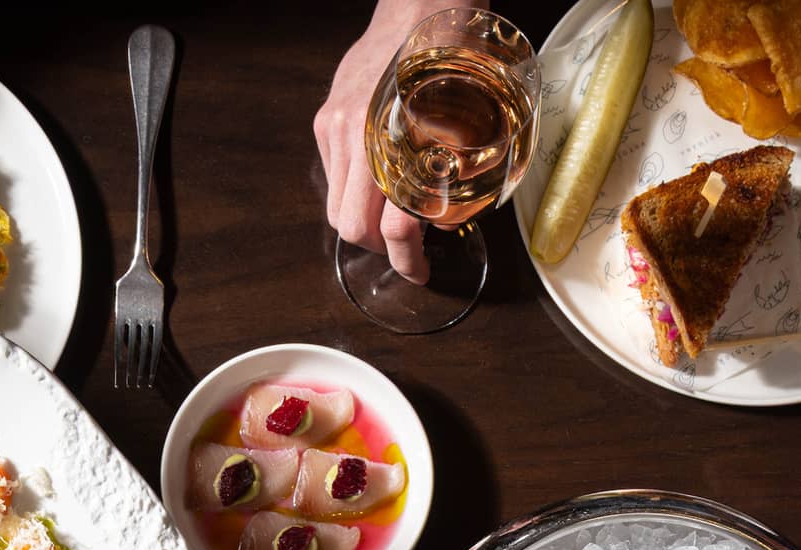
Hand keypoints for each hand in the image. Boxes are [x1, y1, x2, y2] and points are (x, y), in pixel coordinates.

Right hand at [314, 0, 432, 283]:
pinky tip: (378, 177)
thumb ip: (454, 178)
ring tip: (390, 215)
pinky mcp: (326, 118)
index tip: (420, 272)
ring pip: (336, 208)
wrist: (423, 1)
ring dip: (363, 222)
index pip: (390, 229)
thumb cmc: (456, 53)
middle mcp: (359, 137)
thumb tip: (442, 224)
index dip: (407, 261)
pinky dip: (354, 189)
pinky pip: (332, 175)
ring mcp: (336, 127)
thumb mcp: (474, 122)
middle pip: (352, 229)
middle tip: (407, 249)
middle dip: (381, 249)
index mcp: (397, 144)